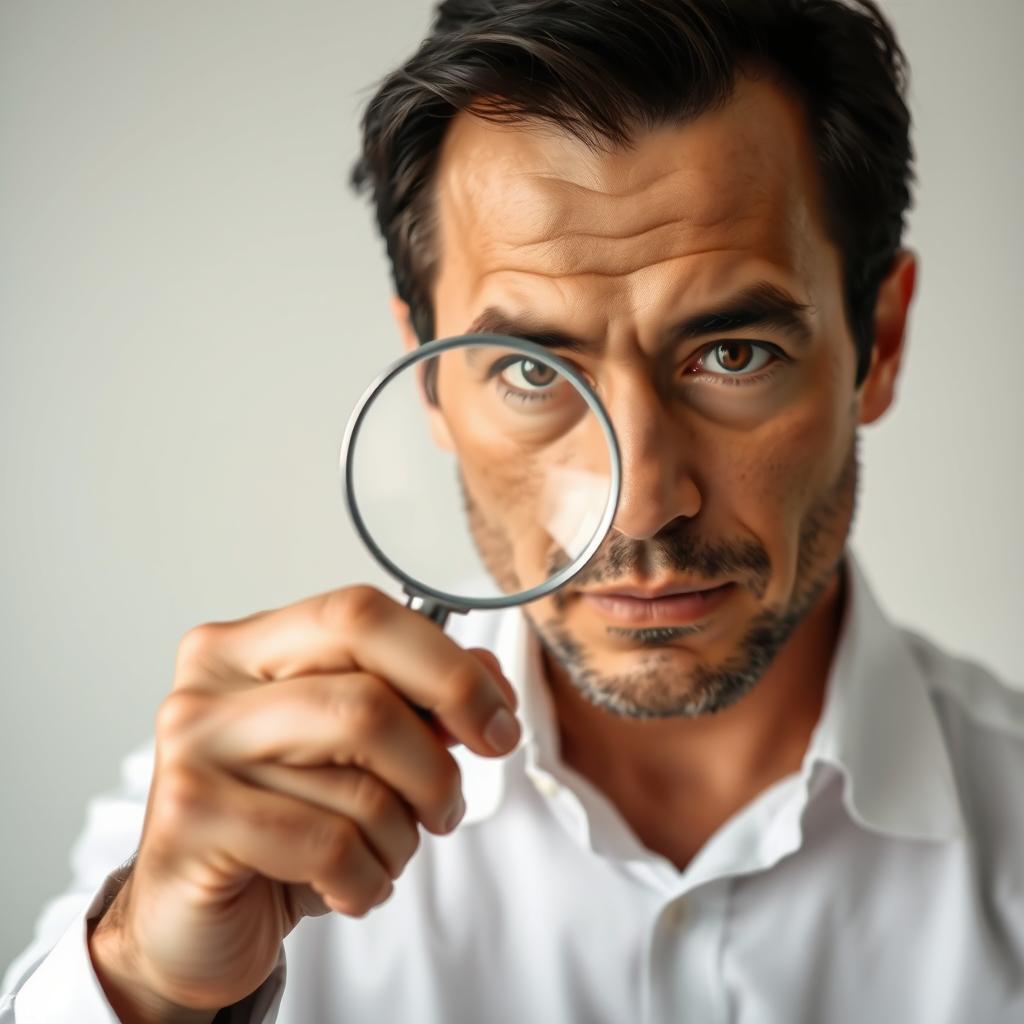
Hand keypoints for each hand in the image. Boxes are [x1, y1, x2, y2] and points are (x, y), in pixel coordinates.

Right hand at [88, 586, 519, 1021]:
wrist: (190, 919)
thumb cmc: (279, 822)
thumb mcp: (354, 753)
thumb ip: (418, 700)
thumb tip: (489, 677)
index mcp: (247, 644)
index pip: (362, 617)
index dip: (448, 668)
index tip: (499, 723)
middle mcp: (211, 685)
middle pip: (368, 699)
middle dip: (434, 766)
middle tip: (447, 807)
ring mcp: (193, 751)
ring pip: (358, 784)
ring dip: (400, 836)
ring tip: (383, 854)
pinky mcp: (190, 823)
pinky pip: (330, 846)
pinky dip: (367, 878)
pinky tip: (352, 886)